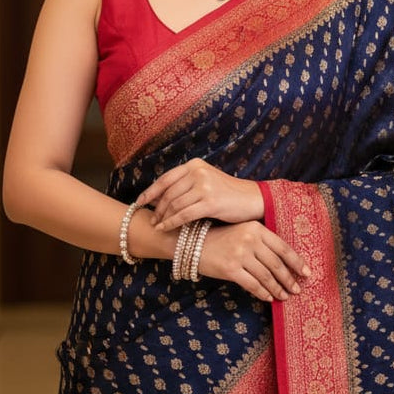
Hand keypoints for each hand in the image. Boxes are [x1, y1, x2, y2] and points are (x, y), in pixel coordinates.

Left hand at [137, 158, 263, 230]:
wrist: (253, 199)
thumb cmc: (228, 194)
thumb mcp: (207, 181)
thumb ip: (186, 184)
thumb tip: (161, 196)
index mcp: (194, 165)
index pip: (165, 179)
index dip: (150, 191)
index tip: (140, 202)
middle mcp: (198, 173)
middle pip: (168, 193)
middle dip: (156, 208)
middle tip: (151, 219)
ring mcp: (204, 187)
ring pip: (174, 204)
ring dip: (162, 217)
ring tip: (157, 226)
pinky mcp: (210, 202)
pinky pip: (183, 214)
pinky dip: (171, 223)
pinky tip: (165, 228)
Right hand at [197, 222, 310, 302]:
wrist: (193, 243)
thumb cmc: (221, 239)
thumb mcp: (243, 232)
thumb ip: (262, 242)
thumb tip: (285, 262)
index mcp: (256, 228)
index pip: (283, 247)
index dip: (297, 262)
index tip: (307, 273)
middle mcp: (250, 239)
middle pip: (276, 264)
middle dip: (289, 279)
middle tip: (297, 289)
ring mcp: (240, 254)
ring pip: (266, 276)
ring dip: (278, 289)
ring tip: (285, 296)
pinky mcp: (230, 269)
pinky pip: (252, 285)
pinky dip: (263, 293)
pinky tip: (269, 297)